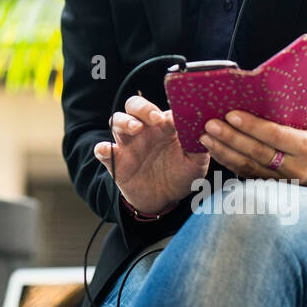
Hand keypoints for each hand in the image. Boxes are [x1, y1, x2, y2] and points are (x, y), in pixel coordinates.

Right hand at [94, 95, 210, 215]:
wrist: (163, 201)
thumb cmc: (180, 175)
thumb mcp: (196, 163)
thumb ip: (200, 147)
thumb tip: (203, 130)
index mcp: (163, 126)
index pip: (161, 108)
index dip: (167, 109)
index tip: (175, 118)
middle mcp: (144, 130)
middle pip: (134, 106)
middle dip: (142, 108)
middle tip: (154, 117)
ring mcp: (128, 144)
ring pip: (117, 121)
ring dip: (124, 121)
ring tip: (136, 128)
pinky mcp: (116, 161)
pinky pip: (103, 150)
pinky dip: (103, 148)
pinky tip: (108, 150)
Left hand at [198, 111, 306, 187]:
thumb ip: (284, 117)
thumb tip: (250, 97)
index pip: (275, 136)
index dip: (252, 126)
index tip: (231, 114)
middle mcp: (296, 168)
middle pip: (258, 153)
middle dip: (231, 138)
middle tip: (210, 125)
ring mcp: (283, 182)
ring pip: (248, 167)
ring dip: (223, 151)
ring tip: (205, 137)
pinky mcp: (272, 188)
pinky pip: (246, 174)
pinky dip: (228, 162)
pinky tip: (214, 150)